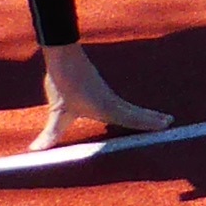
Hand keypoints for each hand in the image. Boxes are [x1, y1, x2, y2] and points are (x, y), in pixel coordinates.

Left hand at [35, 42, 169, 152]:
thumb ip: (50, 134)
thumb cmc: (64, 81)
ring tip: (157, 118)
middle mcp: (111, 101)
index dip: (148, 124)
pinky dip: (130, 109)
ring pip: (129, 107)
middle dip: (151, 119)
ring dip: (143, 114)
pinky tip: (125, 112)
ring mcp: (106, 94)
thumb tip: (35, 151)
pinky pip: (119, 103)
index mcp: (107, 107)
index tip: (166, 126)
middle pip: (135, 113)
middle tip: (170, 122)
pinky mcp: (99, 89)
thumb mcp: (58, 111)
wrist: (63, 54)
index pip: (132, 119)